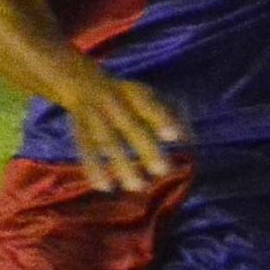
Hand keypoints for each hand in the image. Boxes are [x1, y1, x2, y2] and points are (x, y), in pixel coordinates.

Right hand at [59, 69, 183, 192]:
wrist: (82, 82)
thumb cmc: (127, 97)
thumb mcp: (148, 97)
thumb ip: (171, 115)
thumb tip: (190, 140)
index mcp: (133, 93)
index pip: (149, 105)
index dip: (161, 118)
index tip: (175, 136)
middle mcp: (113, 102)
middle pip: (130, 125)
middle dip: (146, 148)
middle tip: (163, 171)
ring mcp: (94, 115)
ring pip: (108, 141)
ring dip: (121, 164)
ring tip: (137, 186)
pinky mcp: (79, 129)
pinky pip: (85, 149)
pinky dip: (94, 168)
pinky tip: (106, 186)